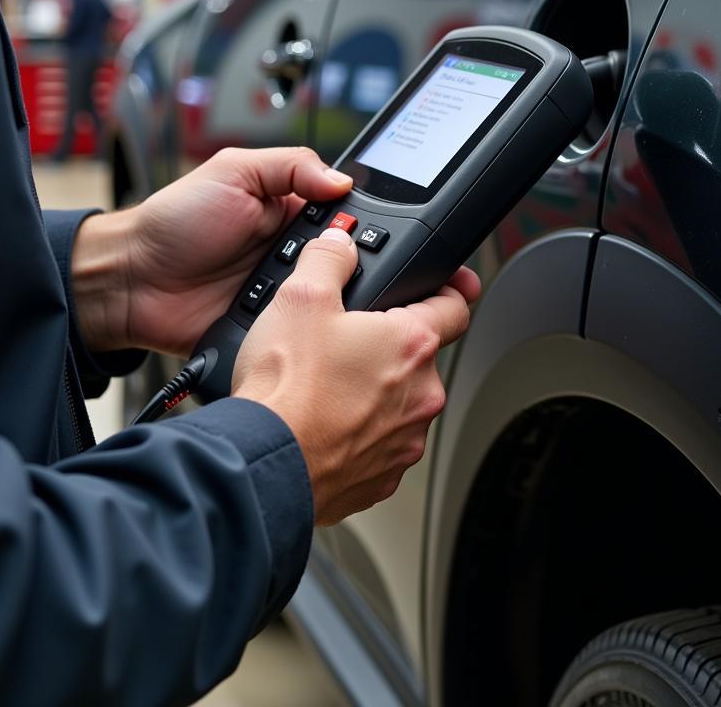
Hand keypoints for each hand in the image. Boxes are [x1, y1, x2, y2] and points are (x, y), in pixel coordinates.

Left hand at [71, 147, 352, 354]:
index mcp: (288, 210)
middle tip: (327, 257)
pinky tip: (293, 319)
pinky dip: (298, 326)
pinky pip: (298, 331)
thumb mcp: (232, 171)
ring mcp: (281, 293)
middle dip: (342, 260)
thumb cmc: (174, 221)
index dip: (354, 217)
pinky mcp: (269, 328)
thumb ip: (291, 166)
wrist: (132, 280)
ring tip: (302, 286)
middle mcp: (291, 253)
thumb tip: (343, 179)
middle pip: (343, 259)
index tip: (353, 223)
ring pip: (327, 298)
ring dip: (320, 294)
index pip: (344, 213)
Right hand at [233, 227, 480, 525]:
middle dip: (386, 346)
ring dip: (373, 391)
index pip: (456, 306)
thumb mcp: (300, 297)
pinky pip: (379, 443)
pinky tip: (322, 421)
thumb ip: (328, 259)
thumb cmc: (285, 389)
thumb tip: (339, 244)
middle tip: (343, 342)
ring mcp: (404, 441)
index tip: (448, 286)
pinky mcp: (382, 476)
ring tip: (324, 386)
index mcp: (412, 345)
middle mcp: (421, 395)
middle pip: (418, 356)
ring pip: (398, 402)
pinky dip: (357, 431)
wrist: (264, 464)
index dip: (450, 289)